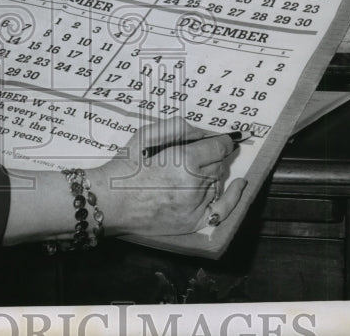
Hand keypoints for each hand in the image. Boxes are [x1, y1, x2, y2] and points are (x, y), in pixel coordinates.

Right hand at [89, 117, 247, 237]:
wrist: (110, 201)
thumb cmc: (126, 166)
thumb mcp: (147, 135)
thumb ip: (178, 128)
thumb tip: (203, 132)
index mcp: (185, 160)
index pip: (219, 147)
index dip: (223, 141)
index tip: (224, 139)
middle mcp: (194, 184)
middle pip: (220, 165)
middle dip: (214, 157)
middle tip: (202, 154)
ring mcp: (195, 205)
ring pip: (218, 183)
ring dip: (213, 174)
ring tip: (196, 171)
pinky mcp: (192, 221)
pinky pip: (221, 209)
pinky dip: (232, 197)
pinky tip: (239, 186)